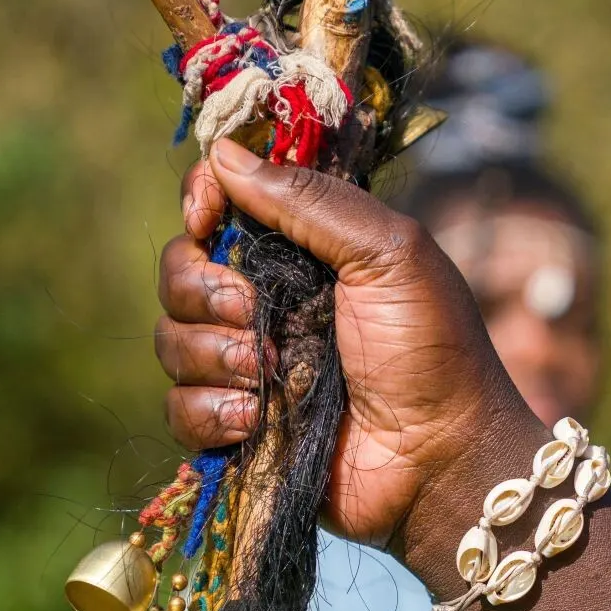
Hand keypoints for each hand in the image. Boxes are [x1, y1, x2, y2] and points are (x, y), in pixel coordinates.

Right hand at [155, 139, 536, 548]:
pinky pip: (179, 408)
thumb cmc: (432, 350)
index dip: (201, 203)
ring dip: (213, 354)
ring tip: (271, 375)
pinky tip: (256, 420)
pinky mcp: (236, 430)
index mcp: (301, 252)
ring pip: (170, 340)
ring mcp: (247, 368)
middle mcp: (265, 303)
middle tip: (253, 311)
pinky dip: (210, 411)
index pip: (219, 205)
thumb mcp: (389, 253)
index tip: (206, 217)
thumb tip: (224, 152)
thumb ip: (310, 200)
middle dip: (202, 288)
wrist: (440, 457)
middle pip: (179, 270)